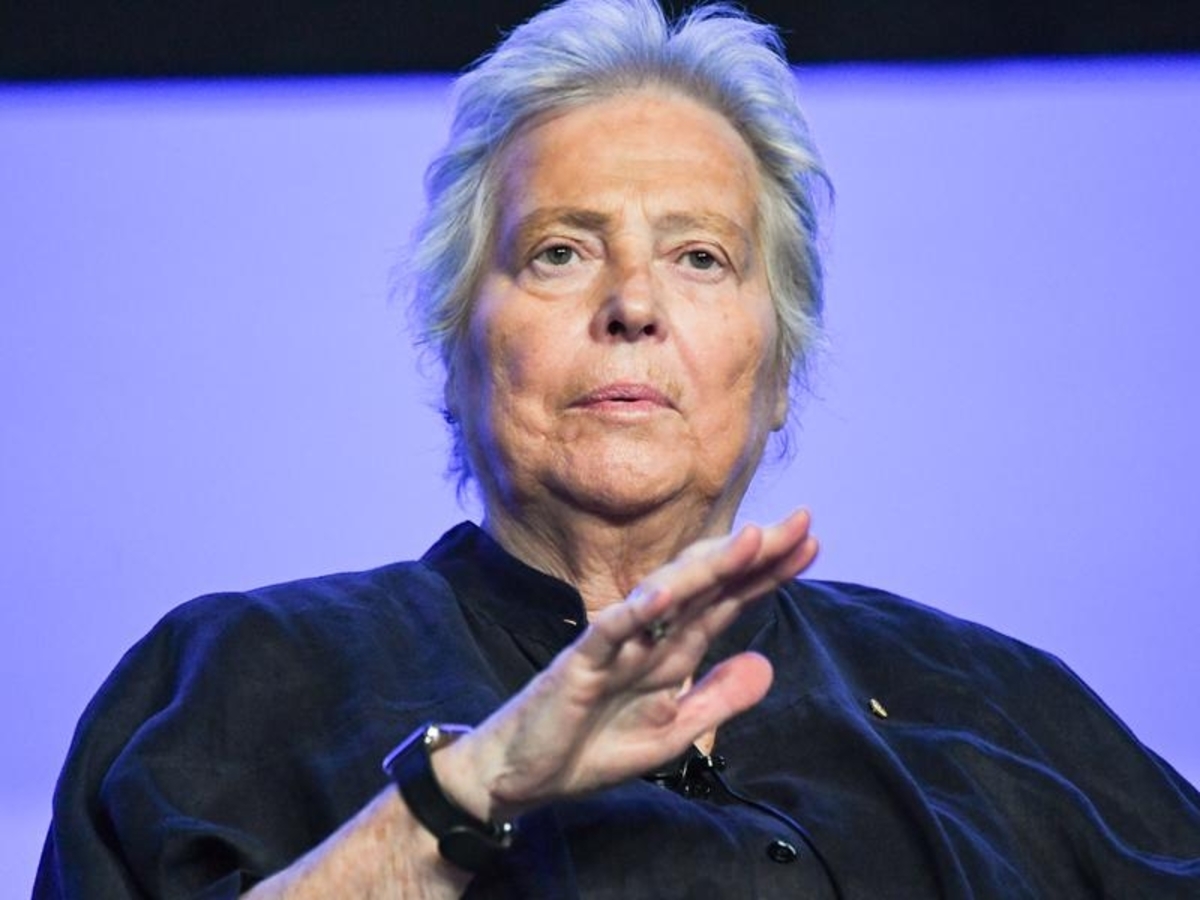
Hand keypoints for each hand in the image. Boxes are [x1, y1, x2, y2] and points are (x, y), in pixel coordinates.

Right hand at [434, 509, 817, 820]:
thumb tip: (767, 663)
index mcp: (672, 650)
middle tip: (802, 521)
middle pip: (709, 586)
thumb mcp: (673, 732)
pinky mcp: (580, 664)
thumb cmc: (592, 746)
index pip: (728, 601)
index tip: (812, 545)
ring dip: (708, 569)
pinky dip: (635, 614)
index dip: (768, 574)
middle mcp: (649, 636)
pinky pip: (609, 633)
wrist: (524, 775)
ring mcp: (615, 645)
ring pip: (667, 596)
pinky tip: (664, 596)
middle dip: (754, 556)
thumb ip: (718, 699)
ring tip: (752, 541)